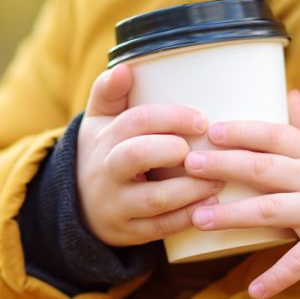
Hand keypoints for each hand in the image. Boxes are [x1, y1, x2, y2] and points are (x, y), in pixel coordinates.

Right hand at [76, 64, 222, 246]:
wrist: (79, 204)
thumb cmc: (102, 152)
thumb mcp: (97, 121)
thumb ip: (109, 92)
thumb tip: (125, 67)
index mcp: (104, 138)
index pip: (135, 121)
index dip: (170, 118)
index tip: (201, 120)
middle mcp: (107, 171)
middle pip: (135, 156)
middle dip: (172, 150)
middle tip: (204, 149)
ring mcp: (117, 205)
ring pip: (154, 198)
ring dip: (190, 188)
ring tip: (220, 179)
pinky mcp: (130, 232)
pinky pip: (160, 228)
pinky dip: (187, 218)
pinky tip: (211, 206)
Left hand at [184, 89, 299, 298]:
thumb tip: (288, 92)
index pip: (273, 134)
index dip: (243, 131)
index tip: (212, 130)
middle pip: (264, 168)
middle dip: (225, 166)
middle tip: (188, 165)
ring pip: (272, 211)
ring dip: (233, 215)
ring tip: (198, 219)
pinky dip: (278, 276)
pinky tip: (254, 290)